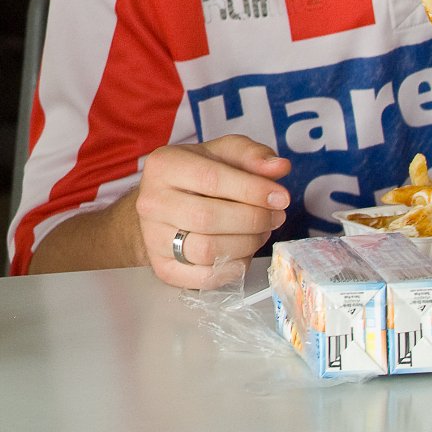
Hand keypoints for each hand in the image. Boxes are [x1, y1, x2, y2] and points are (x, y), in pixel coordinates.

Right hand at [131, 136, 289, 289]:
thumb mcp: (222, 153)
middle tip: (275, 217)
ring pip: (207, 251)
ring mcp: (153, 239)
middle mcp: (151, 203)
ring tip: (260, 232)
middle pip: (207, 218)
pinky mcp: (163, 268)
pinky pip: (206, 278)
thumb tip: (279, 167)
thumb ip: (251, 155)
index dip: (252, 190)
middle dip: (253, 220)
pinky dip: (233, 268)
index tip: (281, 198)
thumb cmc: (196, 176)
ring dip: (247, 244)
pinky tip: (242, 251)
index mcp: (162, 166)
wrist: (164, 205)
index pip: (210, 180)